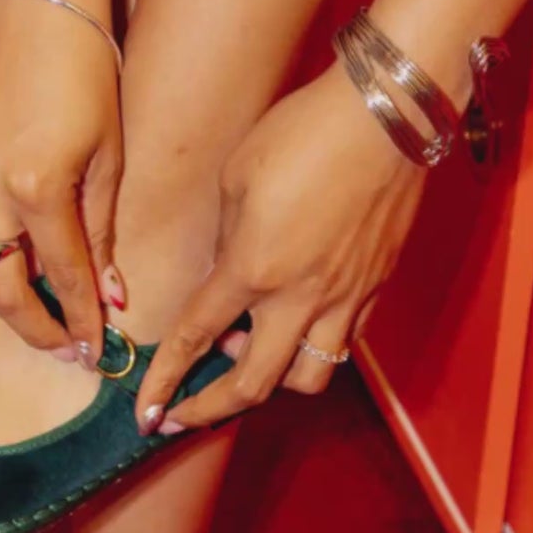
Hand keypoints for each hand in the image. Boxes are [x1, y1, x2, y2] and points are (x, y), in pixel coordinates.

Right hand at [0, 0, 123, 359]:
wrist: (31, 8)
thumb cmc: (86, 73)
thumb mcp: (108, 154)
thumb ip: (101, 230)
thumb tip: (107, 296)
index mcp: (37, 186)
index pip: (62, 277)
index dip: (79, 321)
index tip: (94, 351)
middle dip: (32, 327)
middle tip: (61, 343)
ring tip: (30, 286)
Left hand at [135, 67, 427, 432]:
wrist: (386, 117)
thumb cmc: (302, 132)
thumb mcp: (238, 176)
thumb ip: (226, 237)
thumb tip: (227, 269)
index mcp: (253, 268)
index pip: (196, 339)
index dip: (164, 381)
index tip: (146, 412)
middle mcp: (300, 297)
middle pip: (254, 385)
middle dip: (211, 410)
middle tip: (184, 415)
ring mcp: (345, 297)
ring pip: (309, 378)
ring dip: (273, 381)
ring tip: (249, 352)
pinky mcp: (377, 287)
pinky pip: (344, 343)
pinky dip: (315, 348)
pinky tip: (299, 325)